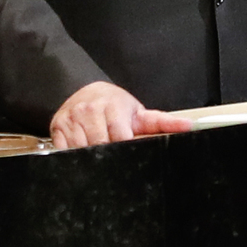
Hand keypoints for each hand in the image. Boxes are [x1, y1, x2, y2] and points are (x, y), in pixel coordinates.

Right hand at [48, 81, 193, 148]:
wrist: (83, 90)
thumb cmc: (115, 106)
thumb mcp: (138, 112)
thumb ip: (163, 122)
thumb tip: (190, 126)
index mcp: (113, 106)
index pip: (120, 137)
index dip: (124, 146)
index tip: (127, 148)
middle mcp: (90, 110)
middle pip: (101, 146)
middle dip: (109, 153)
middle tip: (113, 150)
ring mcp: (72, 119)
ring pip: (82, 151)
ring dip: (92, 156)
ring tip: (99, 149)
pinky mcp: (57, 128)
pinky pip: (66, 152)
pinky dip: (75, 156)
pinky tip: (83, 150)